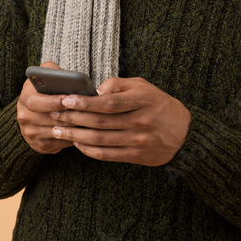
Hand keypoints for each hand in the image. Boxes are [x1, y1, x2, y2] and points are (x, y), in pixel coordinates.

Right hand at [17, 61, 81, 154]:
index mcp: (25, 99)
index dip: (53, 102)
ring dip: (74, 128)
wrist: (37, 107)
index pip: (36, 102)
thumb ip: (52, 71)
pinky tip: (85, 131)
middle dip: (69, 116)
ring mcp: (30, 133)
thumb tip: (66, 78)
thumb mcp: (46, 73)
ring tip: (90, 121)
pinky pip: (59, 144)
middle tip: (86, 112)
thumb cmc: (46, 87)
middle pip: (49, 120)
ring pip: (57, 133)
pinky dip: (73, 138)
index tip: (68, 99)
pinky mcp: (38, 145)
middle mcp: (24, 118)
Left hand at [48, 75, 191, 166]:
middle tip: (54, 114)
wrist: (185, 135)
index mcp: (142, 101)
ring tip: (58, 131)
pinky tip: (77, 144)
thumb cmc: (160, 106)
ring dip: (76, 136)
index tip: (66, 99)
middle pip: (100, 121)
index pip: (109, 103)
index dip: (85, 102)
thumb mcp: (144, 87)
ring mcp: (138, 141)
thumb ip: (119, 85)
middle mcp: (139, 122)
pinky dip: (89, 150)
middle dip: (73, 118)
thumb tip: (95, 90)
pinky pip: (107, 155)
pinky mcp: (136, 156)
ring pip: (100, 139)